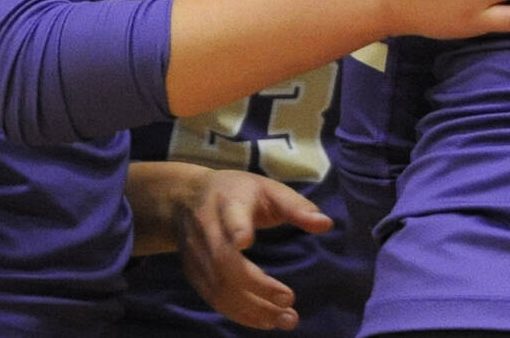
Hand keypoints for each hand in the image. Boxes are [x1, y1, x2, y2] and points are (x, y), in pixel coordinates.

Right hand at [173, 169, 333, 330]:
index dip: (235, 228)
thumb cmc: (236, 192)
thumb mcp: (267, 189)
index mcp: (228, 202)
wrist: (183, 200)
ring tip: (286, 318)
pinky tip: (265, 321)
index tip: (245, 241)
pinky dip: (240, 314)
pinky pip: (215, 299)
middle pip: (224, 260)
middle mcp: (207, 229)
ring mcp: (196, 254)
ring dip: (252, 307)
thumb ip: (296, 207)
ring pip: (219, 286)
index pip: (230, 215)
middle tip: (289, 299)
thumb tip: (326, 224)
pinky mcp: (194, 274)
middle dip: (256, 284)